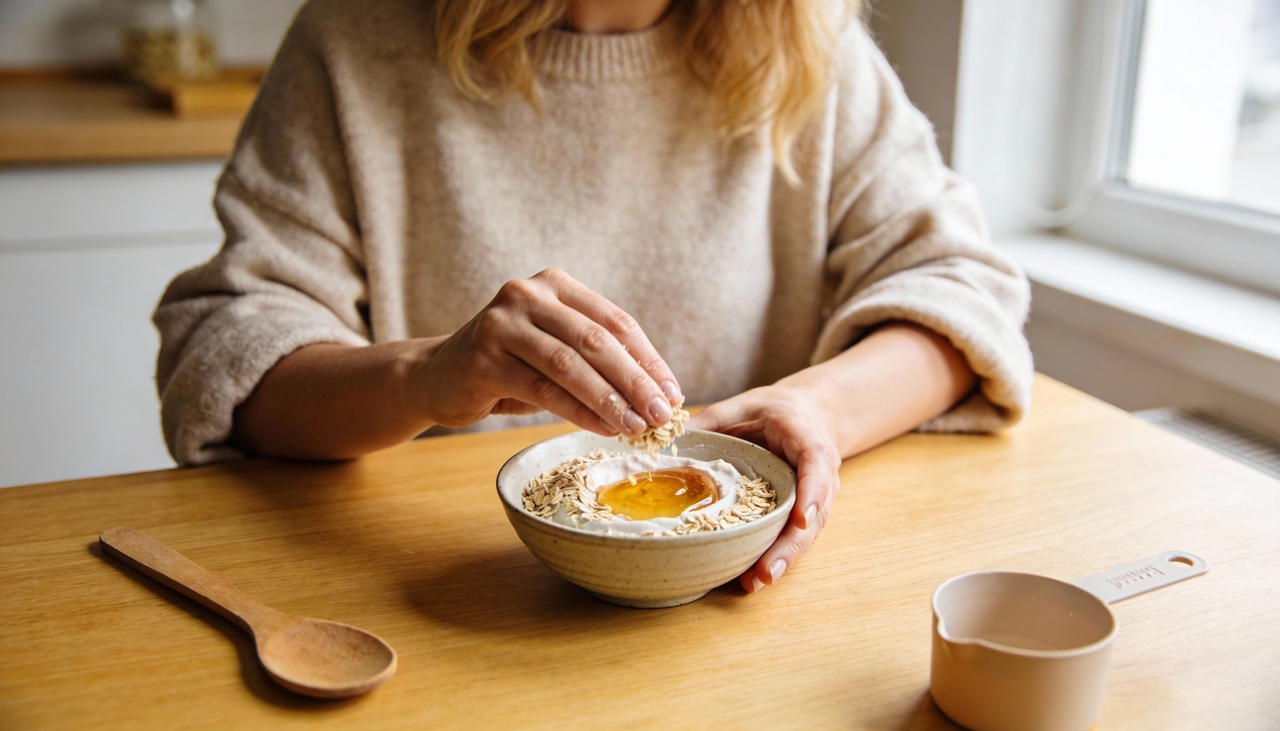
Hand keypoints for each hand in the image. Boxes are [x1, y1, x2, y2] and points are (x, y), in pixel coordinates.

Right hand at [416, 268, 682, 435]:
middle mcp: (527, 294)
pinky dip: (577, 411)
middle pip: (596, 340)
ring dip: (609, 399)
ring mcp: (501, 324)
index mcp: (555, 284)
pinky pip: (542, 389)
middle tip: (660, 414)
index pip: (615, 321)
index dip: (648, 359)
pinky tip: (601, 428)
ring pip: (569, 364)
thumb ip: (598, 361)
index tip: (671, 393)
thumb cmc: (510, 367)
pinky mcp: (482, 358)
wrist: (437, 375)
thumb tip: (657, 395)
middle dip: (634, 380)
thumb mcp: (557, 353)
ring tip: (635, 427)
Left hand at [689, 385, 841, 592]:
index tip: (799, 519)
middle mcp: (819, 475)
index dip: (811, 493)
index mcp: (808, 441)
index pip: (817, 465)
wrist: (805, 416)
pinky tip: (752, 578)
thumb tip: (670, 439)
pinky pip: (792, 536)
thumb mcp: (741, 405)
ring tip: (756, 582)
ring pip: (804, 533)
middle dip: (790, 545)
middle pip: (813, 514)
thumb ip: (711, 420)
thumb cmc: (772, 411)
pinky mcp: (802, 513)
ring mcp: (815, 498)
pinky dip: (776, 556)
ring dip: (782, 559)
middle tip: (766, 572)